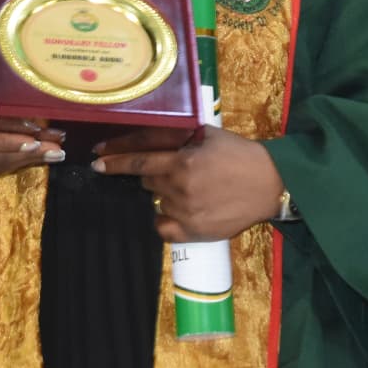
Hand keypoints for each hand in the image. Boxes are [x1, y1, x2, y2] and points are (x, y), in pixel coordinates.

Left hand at [94, 127, 283, 242]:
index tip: (98, 160)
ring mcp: (186, 213)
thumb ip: (178, 137)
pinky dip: (165, 219)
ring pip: (157, 201)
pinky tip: (178, 210)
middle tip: (175, 169)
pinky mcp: (195, 232)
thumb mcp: (208, 135)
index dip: (115, 160)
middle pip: (147, 181)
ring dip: (165, 192)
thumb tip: (148, 136)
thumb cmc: (240, 155)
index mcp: (183, 162)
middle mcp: (180, 189)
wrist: (270, 183)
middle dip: (154, 173)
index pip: (138, 161)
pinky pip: (163, 228)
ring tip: (191, 187)